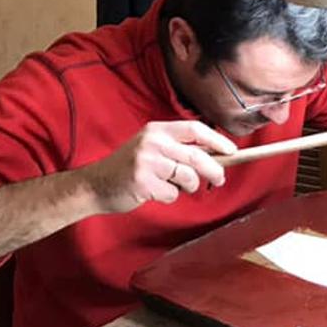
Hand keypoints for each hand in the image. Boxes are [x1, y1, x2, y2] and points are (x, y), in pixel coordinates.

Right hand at [80, 121, 236, 213]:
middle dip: (215, 170)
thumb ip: (179, 149)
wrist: (94, 185)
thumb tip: (218, 156)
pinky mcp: (142, 181)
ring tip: (174, 185)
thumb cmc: (130, 168)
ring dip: (188, 186)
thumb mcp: (152, 148)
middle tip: (219, 179)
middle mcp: (152, 142)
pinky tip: (155, 193)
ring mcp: (147, 161)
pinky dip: (170, 197)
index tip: (233, 150)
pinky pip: (173, 193)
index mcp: (157, 130)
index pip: (195, 129)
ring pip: (188, 176)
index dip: (217, 140)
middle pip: (197, 155)